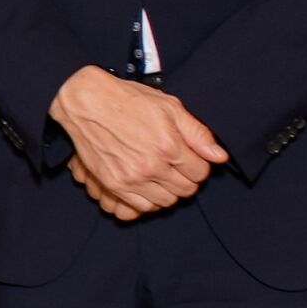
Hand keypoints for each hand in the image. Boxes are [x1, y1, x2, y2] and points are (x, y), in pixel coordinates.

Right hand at [51, 65, 224, 219]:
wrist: (86, 103)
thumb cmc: (128, 100)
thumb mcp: (169, 107)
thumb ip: (198, 133)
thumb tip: (220, 156)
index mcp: (169, 145)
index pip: (201, 172)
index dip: (199, 164)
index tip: (190, 157)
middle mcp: (152, 166)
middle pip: (186, 189)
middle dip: (186, 178)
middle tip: (177, 165)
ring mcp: (132, 179)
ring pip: (167, 201)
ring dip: (169, 190)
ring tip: (162, 174)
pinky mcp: (115, 185)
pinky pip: (143, 207)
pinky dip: (150, 199)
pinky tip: (147, 184)